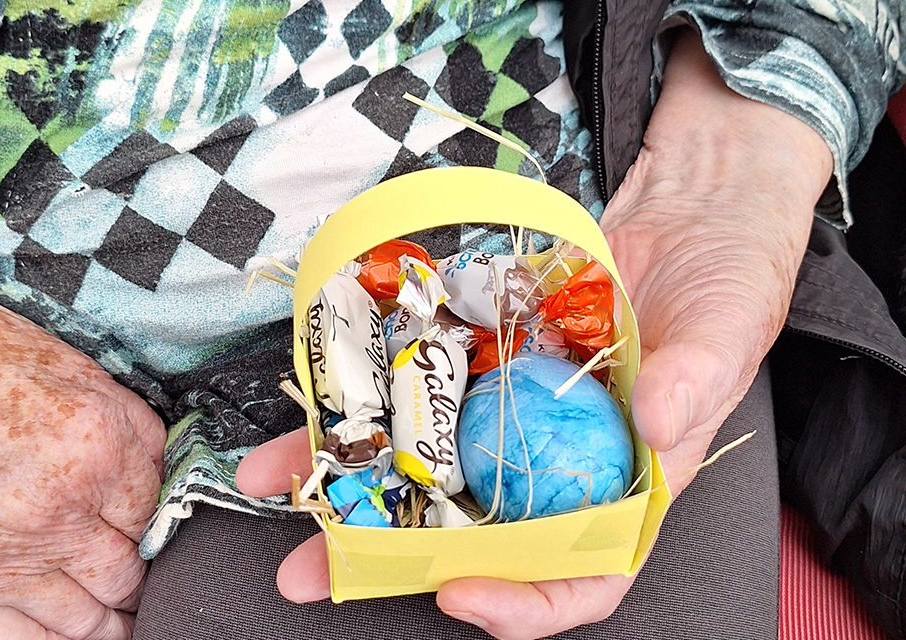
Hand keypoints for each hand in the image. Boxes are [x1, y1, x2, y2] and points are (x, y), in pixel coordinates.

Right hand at [0, 277, 166, 639]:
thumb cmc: (0, 367)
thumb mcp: (90, 382)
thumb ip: (141, 437)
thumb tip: (176, 479)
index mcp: (95, 455)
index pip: (157, 518)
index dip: (163, 529)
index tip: (160, 537)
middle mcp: (56, 513)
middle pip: (126, 577)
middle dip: (141, 582)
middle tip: (147, 584)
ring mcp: (4, 557)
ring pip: (84, 620)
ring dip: (111, 623)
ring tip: (123, 621)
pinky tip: (75, 635)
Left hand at [236, 29, 832, 639]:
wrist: (687, 210)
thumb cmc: (729, 279)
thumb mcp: (729, 327)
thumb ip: (697, 379)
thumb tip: (660, 424)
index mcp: (630, 478)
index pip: (584, 569)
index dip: (524, 599)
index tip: (462, 590)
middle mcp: (563, 454)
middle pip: (482, 528)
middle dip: (400, 551)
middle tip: (325, 563)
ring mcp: (519, 405)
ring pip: (435, 458)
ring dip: (358, 473)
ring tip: (286, 481)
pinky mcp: (487, 355)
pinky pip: (428, 382)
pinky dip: (377, 391)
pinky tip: (324, 398)